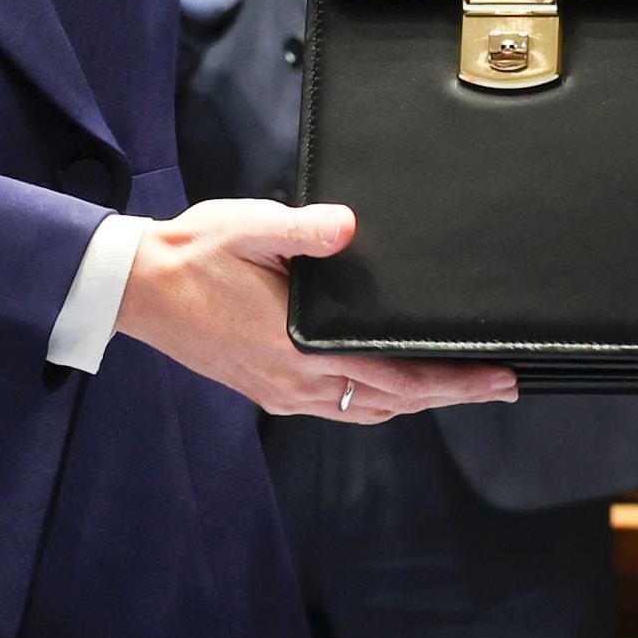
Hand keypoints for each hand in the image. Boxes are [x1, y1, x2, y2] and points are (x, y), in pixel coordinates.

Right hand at [115, 201, 516, 420]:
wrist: (137, 287)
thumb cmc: (192, 255)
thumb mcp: (248, 227)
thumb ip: (301, 229)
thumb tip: (348, 226)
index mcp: (298, 349)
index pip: (394, 376)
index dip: (452, 381)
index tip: (497, 377)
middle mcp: (294, 383)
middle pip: (390, 403)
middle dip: (451, 395)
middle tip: (500, 386)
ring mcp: (280, 392)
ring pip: (365, 411)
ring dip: (416, 402)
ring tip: (459, 387)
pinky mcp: (268, 389)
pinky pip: (338, 407)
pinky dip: (377, 401)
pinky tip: (393, 387)